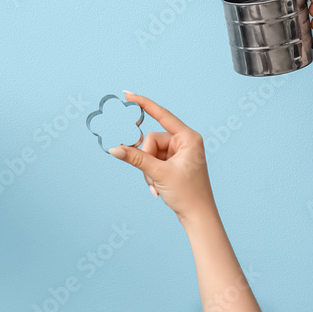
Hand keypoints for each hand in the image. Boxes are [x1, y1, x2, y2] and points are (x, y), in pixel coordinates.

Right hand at [110, 92, 216, 222]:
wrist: (198, 217)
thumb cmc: (188, 195)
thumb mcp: (159, 174)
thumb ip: (135, 158)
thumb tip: (115, 148)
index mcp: (188, 138)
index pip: (162, 115)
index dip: (144, 104)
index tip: (128, 95)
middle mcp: (184, 142)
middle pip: (152, 140)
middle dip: (146, 158)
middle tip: (150, 174)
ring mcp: (179, 153)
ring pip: (150, 152)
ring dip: (148, 170)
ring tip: (157, 185)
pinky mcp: (173, 163)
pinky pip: (153, 161)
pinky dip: (151, 174)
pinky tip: (157, 187)